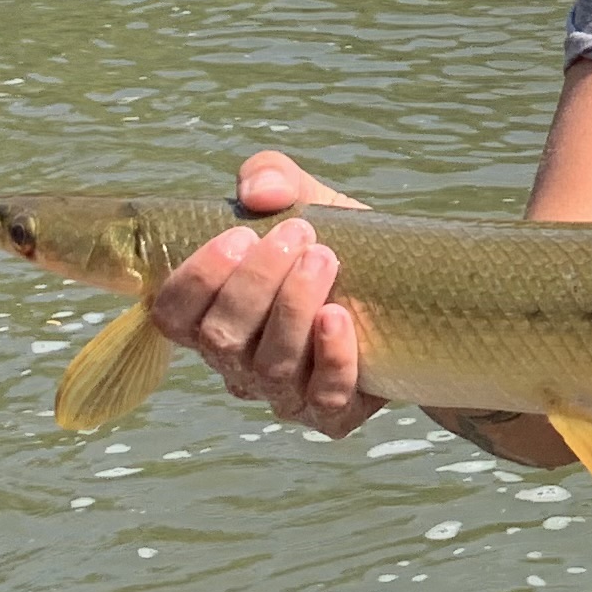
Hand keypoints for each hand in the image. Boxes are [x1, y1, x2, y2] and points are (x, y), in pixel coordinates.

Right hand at [146, 151, 377, 436]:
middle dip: (256, 282)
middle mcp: (240, 364)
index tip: (239, 236)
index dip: (195, 280)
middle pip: (222, 338)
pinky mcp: (334, 412)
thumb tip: (259, 191)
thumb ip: (273, 178)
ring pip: (271, 367)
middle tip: (297, 234)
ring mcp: (285, 394)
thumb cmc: (344, 248)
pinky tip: (339, 317)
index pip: (172, 317)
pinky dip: (331, 358)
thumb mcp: (309, 202)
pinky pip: (325, 399)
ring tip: (325, 258)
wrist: (419, 300)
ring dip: (293, 307)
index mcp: (217, 318)